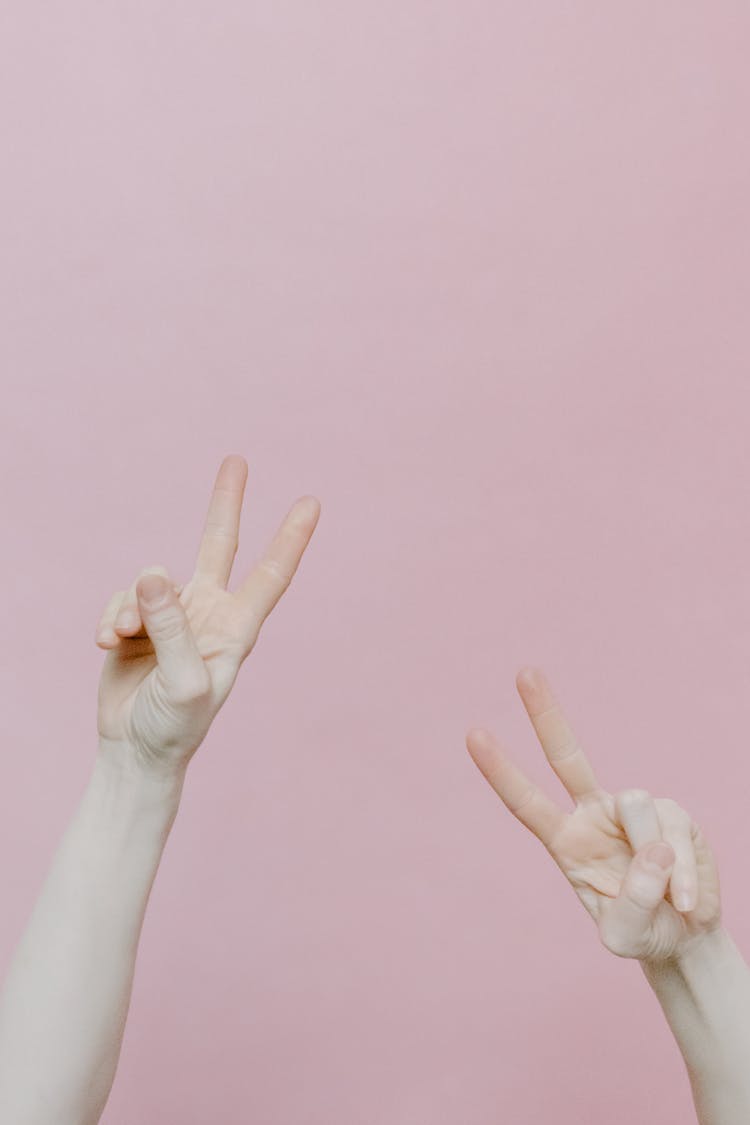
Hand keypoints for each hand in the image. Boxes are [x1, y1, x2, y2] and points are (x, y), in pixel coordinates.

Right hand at [95, 454, 319, 780]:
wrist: (134, 753)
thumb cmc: (174, 727)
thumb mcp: (183, 681)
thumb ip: (171, 626)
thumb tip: (153, 572)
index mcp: (236, 628)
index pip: (271, 574)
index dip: (291, 538)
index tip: (312, 503)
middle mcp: (208, 614)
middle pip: (218, 546)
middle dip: (226, 504)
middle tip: (237, 461)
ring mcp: (172, 616)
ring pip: (149, 581)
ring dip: (131, 607)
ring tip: (122, 639)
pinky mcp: (138, 623)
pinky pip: (122, 599)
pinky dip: (110, 618)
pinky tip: (106, 643)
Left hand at [466, 667, 720, 963]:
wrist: (683, 937)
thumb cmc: (642, 932)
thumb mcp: (624, 936)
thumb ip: (633, 901)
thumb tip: (653, 846)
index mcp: (565, 841)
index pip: (526, 802)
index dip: (501, 770)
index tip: (473, 733)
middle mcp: (594, 814)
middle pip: (567, 756)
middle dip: (546, 713)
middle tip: (524, 671)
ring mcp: (633, 810)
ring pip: (637, 807)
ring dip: (655, 860)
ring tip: (667, 898)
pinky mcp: (672, 814)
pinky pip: (675, 831)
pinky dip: (683, 874)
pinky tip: (685, 898)